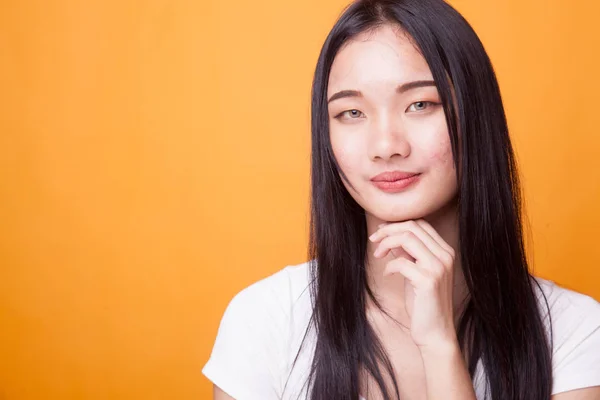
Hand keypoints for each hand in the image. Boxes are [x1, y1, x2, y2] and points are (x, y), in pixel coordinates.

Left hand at [369, 219, 457, 351]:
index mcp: (445, 252)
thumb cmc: (423, 304)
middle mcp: (445, 256)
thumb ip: (407, 254)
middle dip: (388, 230)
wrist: (436, 333)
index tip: (380, 233)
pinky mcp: (428, 280)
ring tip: (377, 255)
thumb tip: (389, 236)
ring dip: (386, 243)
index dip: (397, 224)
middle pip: (412, 227)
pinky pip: (401, 262)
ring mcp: (438, 267)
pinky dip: (389, 266)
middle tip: (373, 240)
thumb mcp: (415, 273)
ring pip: (407, 238)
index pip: (420, 224)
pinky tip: (387, 274)